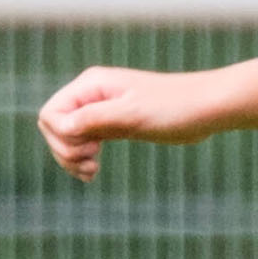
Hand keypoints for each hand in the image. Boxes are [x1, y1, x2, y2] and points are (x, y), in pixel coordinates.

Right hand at [35, 66, 227, 181]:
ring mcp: (102, 110)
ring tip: (92, 171)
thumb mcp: (132, 115)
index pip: (51, 114)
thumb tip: (62, 127)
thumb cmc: (173, 108)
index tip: (89, 147)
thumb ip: (95, 118)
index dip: (60, 137)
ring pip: (67, 138)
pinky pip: (84, 143)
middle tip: (92, 161)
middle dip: (65, 150)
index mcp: (91, 85)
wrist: (206, 109)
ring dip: (72, 158)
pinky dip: (83, 160)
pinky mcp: (114, 125)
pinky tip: (93, 173)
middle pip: (54, 127)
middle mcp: (92, 95)